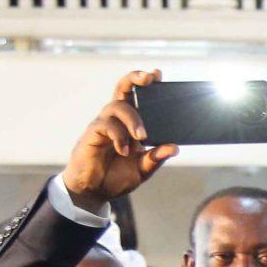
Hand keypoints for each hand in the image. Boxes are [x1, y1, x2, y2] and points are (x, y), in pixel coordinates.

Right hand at [59, 70, 177, 211]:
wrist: (93, 192)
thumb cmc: (116, 177)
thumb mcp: (142, 170)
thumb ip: (156, 158)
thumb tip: (174, 148)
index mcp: (130, 124)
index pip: (137, 96)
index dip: (144, 82)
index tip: (157, 74)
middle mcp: (116, 119)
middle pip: (122, 88)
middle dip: (135, 78)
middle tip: (149, 79)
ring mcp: (103, 124)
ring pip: (117, 106)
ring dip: (133, 119)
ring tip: (141, 137)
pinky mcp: (92, 134)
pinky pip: (105, 125)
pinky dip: (118, 136)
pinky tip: (123, 150)